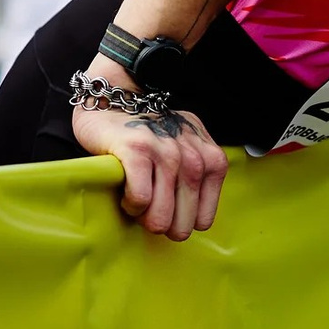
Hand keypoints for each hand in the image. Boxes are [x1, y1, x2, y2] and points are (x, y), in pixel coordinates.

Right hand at [73, 100, 226, 240]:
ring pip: (159, 217)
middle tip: (147, 206)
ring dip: (141, 216)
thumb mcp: (189, 152)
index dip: (178, 221)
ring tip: (135, 197)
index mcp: (212, 160)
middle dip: (160, 224)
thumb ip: (199, 180)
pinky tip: (124, 191)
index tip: (165, 207)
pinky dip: (129, 204)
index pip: (203, 221)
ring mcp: (166, 151)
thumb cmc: (151, 137)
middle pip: (181, 225)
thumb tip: (193, 224)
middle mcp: (194, 155)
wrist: (116, 103)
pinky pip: (140, 199)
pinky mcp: (138, 149)